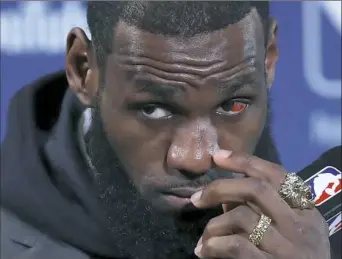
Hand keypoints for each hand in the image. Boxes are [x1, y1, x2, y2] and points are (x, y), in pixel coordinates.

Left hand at [191, 150, 330, 258]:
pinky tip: (205, 251)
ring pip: (242, 217)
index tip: (218, 156)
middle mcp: (299, 224)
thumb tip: (225, 198)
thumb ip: (260, 209)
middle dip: (220, 188)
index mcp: (305, 209)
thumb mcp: (290, 229)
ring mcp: (287, 246)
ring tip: (204, 239)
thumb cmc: (296, 256)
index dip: (244, 161)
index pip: (275, 174)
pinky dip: (214, 245)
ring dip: (214, 226)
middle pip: (256, 189)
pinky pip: (236, 246)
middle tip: (196, 198)